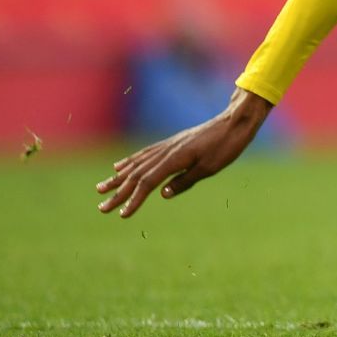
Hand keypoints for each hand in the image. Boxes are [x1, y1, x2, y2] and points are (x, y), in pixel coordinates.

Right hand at [96, 88, 270, 217]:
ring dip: (118, 177)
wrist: (235, 121)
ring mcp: (168, 145)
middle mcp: (167, 151)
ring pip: (137, 164)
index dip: (134, 200)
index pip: (148, 183)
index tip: (122, 215)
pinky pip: (145, 154)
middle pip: (137, 175)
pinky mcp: (172, 143)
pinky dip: (130, 162)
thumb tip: (162, 194)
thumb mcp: (210, 168)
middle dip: (118, 192)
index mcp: (175, 159)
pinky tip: (119, 166)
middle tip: (101, 208)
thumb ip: (185, 181)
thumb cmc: (226, 146)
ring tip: (101, 188)